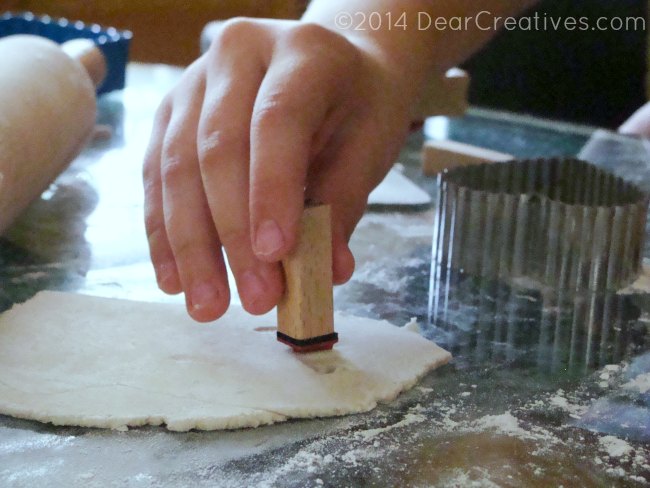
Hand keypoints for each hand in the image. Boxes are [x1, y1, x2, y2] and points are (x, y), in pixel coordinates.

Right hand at [143, 18, 413, 321]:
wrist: (329, 67)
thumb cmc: (355, 106)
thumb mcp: (368, 146)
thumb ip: (343, 203)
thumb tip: (325, 272)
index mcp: (301, 52)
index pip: (277, 120)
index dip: (272, 190)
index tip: (276, 255)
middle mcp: (237, 54)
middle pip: (218, 148)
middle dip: (230, 234)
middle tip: (253, 299)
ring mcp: (194, 81)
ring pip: (177, 166)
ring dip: (190, 244)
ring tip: (208, 303)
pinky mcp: (170, 113)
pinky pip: (157, 175)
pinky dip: (165, 232)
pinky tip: (174, 277)